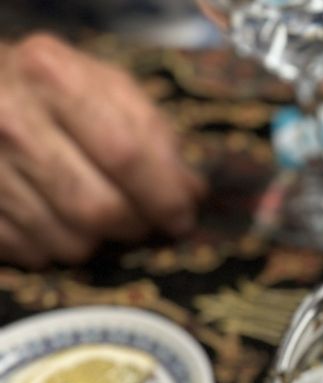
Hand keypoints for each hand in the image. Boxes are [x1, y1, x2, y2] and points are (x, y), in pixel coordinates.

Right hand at [0, 34, 205, 268]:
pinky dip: (56, 249)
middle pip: (99, 208)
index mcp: (52, 74)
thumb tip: (191, 193)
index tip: (182, 216)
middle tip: (142, 222)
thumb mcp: (107, 89)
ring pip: (69, 242)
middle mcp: (11, 116)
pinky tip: (56, 221)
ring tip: (95, 217)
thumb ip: (155, 136)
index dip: (164, 196)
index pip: (126, 154)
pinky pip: (33, 254)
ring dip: (97, 242)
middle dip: (135, 226)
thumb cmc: (56, 93)